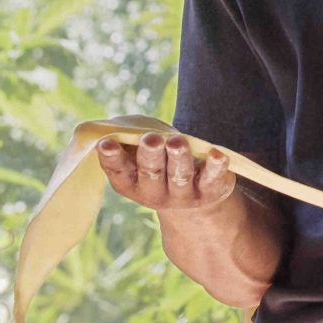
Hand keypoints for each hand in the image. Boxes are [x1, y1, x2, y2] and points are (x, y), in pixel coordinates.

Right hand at [97, 131, 238, 219]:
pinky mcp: (209, 191)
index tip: (105, 142)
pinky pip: (212, 178)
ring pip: (179, 176)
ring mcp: (182, 196)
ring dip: (178, 157)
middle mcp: (154, 193)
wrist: (192, 197)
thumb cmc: (158, 163)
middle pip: (151, 173)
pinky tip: (217, 155)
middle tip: (151, 139)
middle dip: (151, 154)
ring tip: (178, 142)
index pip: (118, 171)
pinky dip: (215, 166)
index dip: (111, 157)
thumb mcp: (138, 154)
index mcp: (131, 183)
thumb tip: (115, 126)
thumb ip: (128, 141)